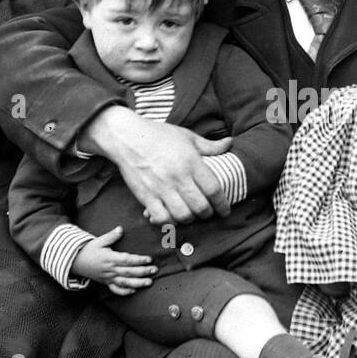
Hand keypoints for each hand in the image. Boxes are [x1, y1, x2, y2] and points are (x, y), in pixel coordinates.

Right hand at [71, 227, 155, 297]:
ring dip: (138, 283)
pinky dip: (124, 291)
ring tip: (149, 282)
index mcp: (109, 258)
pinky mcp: (106, 283)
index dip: (138, 260)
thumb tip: (120, 229)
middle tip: (154, 270)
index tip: (149, 259)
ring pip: (125, 282)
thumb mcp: (99, 241)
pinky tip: (134, 291)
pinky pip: (116, 289)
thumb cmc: (89, 250)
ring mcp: (108, 278)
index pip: (126, 260)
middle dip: (143, 271)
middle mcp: (110, 270)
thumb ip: (111, 236)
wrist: (75, 262)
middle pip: (128, 272)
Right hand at [82, 108, 232, 224]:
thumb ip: (209, 145)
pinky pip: (161, 218)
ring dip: (190, 219)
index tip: (225, 210)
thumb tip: (229, 143)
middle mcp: (178, 177)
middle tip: (207, 212)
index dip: (222, 204)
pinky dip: (169, 222)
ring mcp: (161, 188)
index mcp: (191, 162)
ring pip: (183, 215)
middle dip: (208, 214)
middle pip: (201, 206)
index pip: (214, 189)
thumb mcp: (187, 136)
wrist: (126, 137)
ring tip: (190, 214)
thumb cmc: (159, 135)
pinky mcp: (146, 196)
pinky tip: (171, 217)